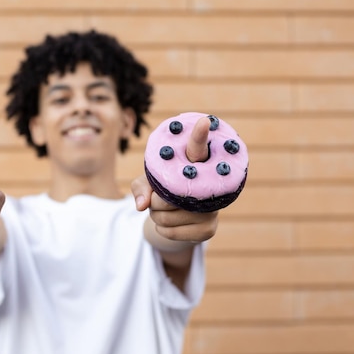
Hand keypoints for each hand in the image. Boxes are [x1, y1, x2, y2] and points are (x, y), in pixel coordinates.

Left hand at [131, 116, 217, 243]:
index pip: (198, 147)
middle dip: (154, 201)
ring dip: (156, 216)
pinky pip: (170, 233)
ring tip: (165, 210)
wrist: (180, 217)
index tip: (204, 121)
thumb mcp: (149, 181)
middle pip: (166, 198)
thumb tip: (141, 206)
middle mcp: (208, 184)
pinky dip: (162, 230)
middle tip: (161, 198)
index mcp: (196, 163)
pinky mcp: (209, 229)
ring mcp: (211, 209)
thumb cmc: (164, 189)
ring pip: (166, 218)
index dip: (199, 135)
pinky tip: (171, 223)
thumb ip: (141, 186)